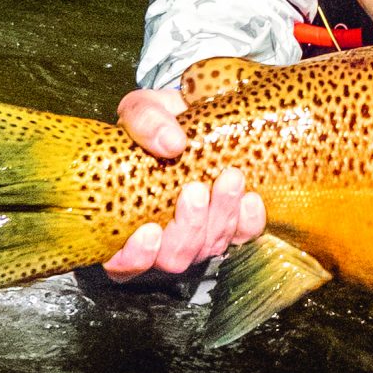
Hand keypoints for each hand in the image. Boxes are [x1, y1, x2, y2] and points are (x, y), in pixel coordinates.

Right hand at [104, 84, 265, 279]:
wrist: (196, 114)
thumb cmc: (159, 120)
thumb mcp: (143, 109)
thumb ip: (145, 120)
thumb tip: (171, 143)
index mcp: (125, 219)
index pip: (122, 264)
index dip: (135, 257)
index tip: (149, 230)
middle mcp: (161, 238)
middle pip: (174, 258)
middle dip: (189, 228)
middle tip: (196, 191)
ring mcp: (198, 235)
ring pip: (209, 248)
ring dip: (221, 217)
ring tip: (230, 178)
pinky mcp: (232, 225)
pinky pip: (243, 237)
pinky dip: (248, 221)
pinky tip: (251, 198)